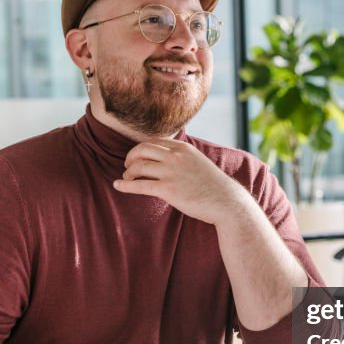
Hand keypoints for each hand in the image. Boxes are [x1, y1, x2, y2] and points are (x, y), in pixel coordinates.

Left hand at [115, 139, 250, 224]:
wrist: (226, 201)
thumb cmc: (212, 185)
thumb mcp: (198, 161)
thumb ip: (182, 157)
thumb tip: (167, 157)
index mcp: (182, 148)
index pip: (153, 142)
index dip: (140, 149)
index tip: (136, 158)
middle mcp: (175, 156)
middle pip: (141, 150)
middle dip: (130, 158)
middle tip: (127, 167)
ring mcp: (171, 172)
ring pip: (138, 167)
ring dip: (128, 173)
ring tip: (126, 179)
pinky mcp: (168, 189)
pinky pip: (139, 185)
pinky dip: (125, 185)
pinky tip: (117, 186)